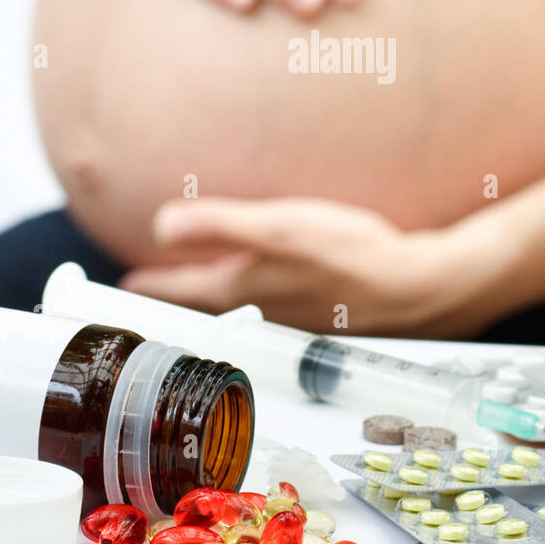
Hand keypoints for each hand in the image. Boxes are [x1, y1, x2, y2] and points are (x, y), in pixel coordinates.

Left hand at [119, 197, 491, 335]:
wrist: (420, 287)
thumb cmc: (353, 255)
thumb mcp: (282, 227)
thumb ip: (221, 226)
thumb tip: (161, 224)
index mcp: (242, 288)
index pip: (176, 291)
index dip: (147, 286)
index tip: (124, 286)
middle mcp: (260, 311)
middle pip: (201, 306)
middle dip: (173, 297)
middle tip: (150, 288)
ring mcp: (289, 319)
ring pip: (233, 311)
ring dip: (209, 301)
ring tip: (196, 288)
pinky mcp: (317, 314)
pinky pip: (266, 308)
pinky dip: (249, 300)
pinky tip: (265, 287)